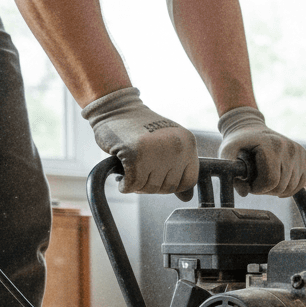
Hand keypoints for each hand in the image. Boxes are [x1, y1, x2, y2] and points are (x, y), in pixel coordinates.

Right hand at [82, 87, 197, 196]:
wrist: (116, 108)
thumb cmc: (141, 129)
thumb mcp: (168, 144)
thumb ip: (179, 169)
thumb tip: (187, 198)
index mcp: (188, 143)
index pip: (189, 181)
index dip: (173, 187)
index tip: (159, 180)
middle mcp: (176, 147)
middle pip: (169, 187)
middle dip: (153, 187)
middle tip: (140, 176)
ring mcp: (156, 151)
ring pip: (151, 187)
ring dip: (138, 187)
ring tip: (132, 174)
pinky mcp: (135, 155)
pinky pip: (133, 184)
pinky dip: (125, 186)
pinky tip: (122, 179)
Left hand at [216, 107, 305, 197]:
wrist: (250, 126)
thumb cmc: (238, 142)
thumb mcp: (227, 151)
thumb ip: (230, 172)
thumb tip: (244, 193)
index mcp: (272, 145)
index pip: (271, 180)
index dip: (258, 189)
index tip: (249, 184)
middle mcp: (289, 147)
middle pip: (282, 186)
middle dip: (266, 190)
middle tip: (255, 183)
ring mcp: (298, 151)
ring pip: (292, 187)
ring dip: (277, 190)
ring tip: (264, 181)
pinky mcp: (303, 154)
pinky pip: (301, 182)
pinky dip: (290, 188)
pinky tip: (278, 184)